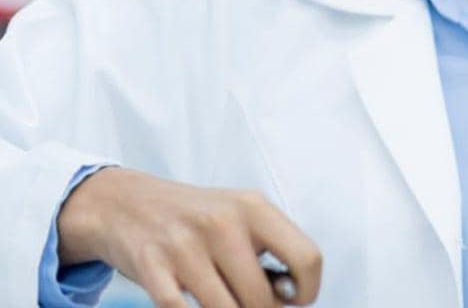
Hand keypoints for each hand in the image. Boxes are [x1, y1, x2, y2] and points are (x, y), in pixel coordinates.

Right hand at [56, 167, 322, 307]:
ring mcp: (184, 244)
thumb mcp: (240, 216)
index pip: (307, 258)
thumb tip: (292, 295)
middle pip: (263, 298)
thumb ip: (271, 249)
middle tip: (247, 301)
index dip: (308, 290)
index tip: (295, 299)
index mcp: (255, 208)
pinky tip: (193, 306)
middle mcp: (223, 222)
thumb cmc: (195, 219)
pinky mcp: (150, 265)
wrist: (125, 203)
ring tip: (222, 301)